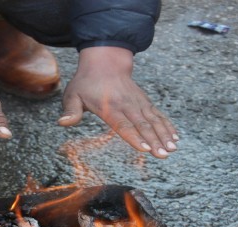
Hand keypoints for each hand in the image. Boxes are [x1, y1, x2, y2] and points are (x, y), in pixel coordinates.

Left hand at [58, 47, 177, 158]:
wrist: (105, 62)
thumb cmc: (86, 82)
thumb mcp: (73, 94)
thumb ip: (71, 110)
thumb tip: (62, 123)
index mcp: (109, 107)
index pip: (123, 124)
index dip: (134, 137)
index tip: (145, 148)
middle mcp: (127, 105)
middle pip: (142, 125)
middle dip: (154, 141)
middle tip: (163, 155)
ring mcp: (138, 103)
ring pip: (153, 121)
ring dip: (164, 135)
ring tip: (172, 149)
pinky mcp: (145, 102)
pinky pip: (158, 115)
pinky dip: (167, 126)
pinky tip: (175, 138)